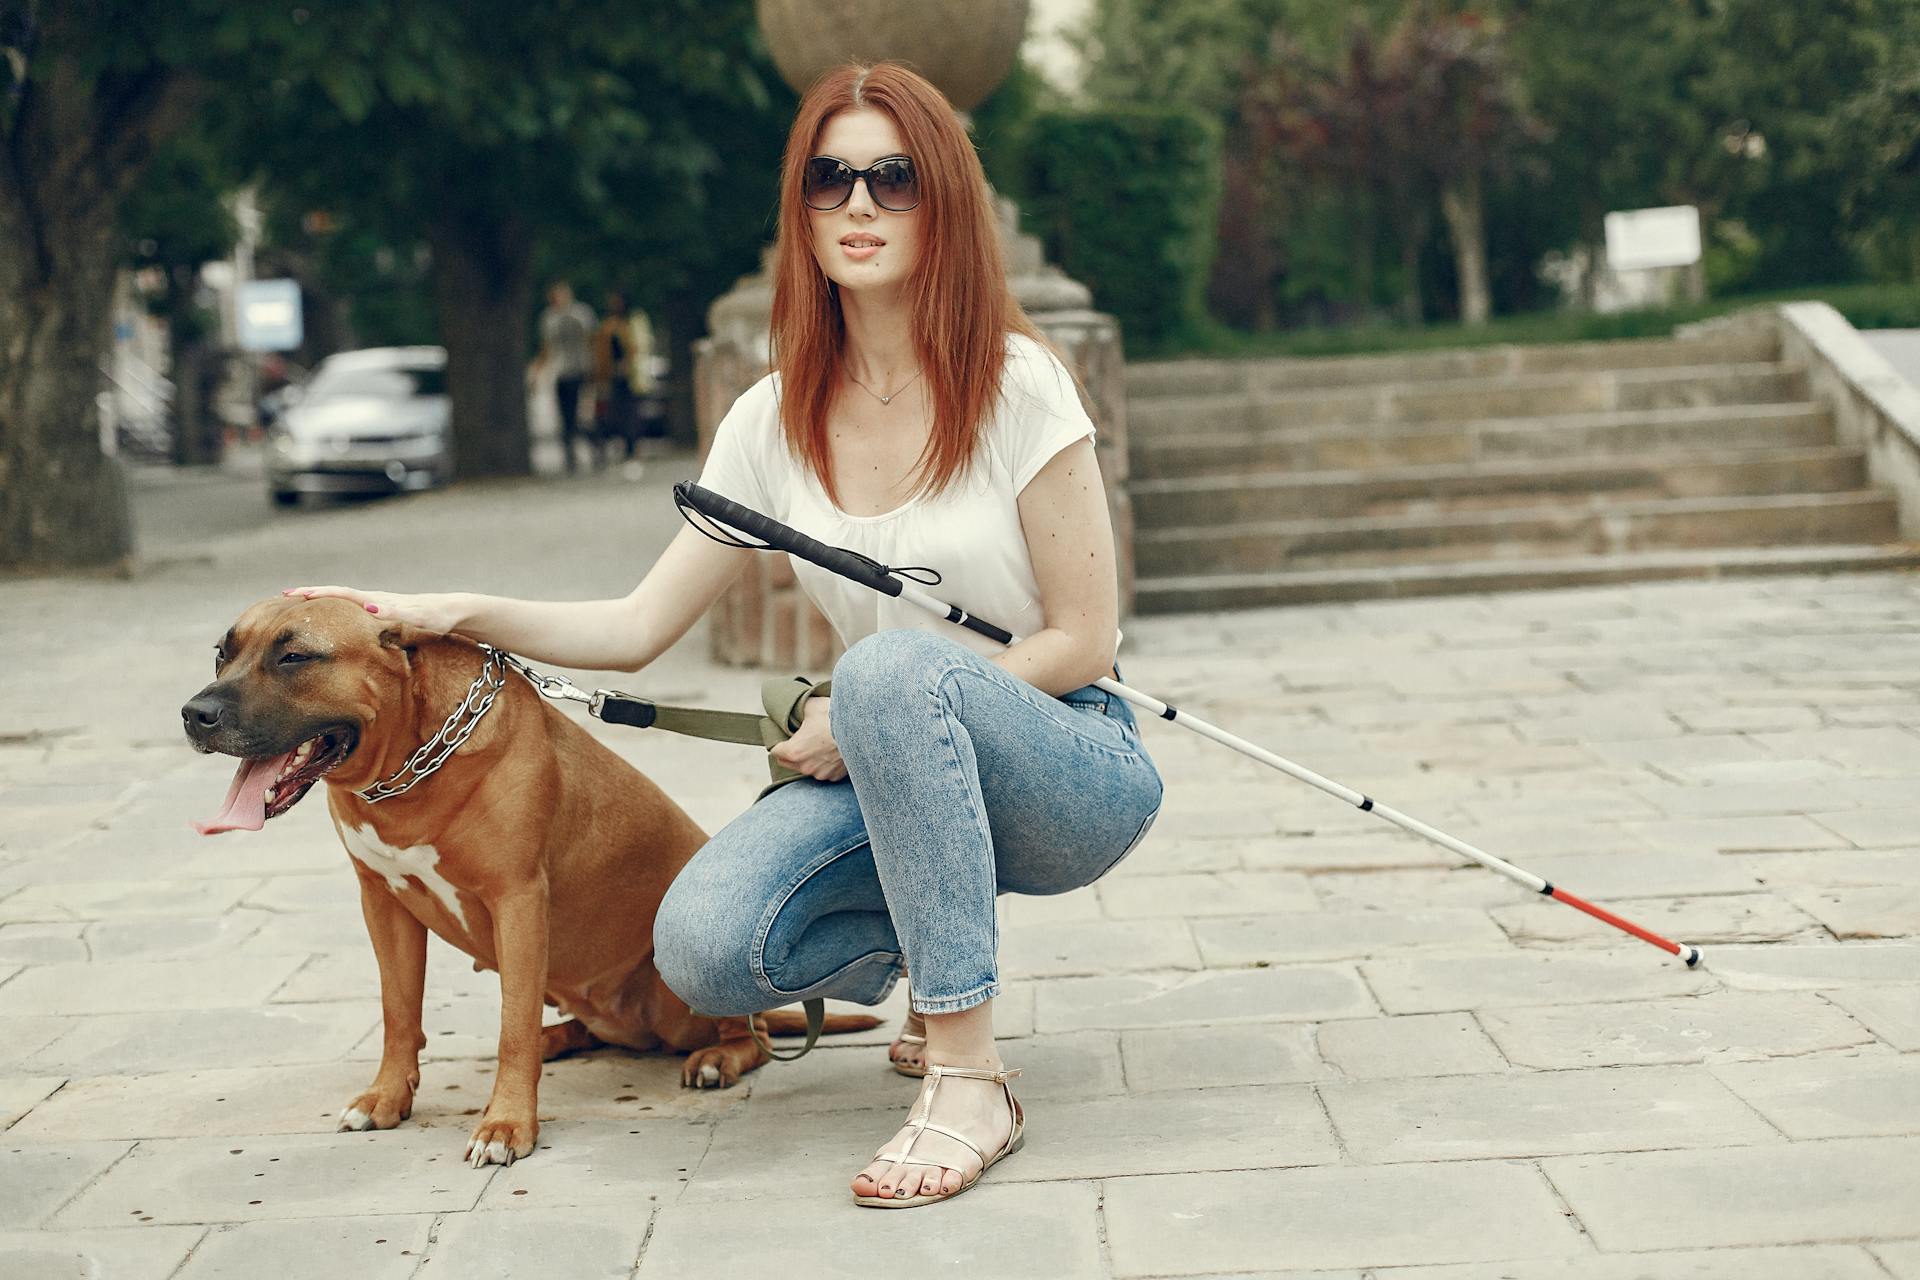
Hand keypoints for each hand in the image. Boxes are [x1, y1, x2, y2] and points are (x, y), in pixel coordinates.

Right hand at [280, 585, 464, 635]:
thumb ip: (396, 613)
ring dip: (322, 598)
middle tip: (284, 594)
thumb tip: (369, 607)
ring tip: (299, 600)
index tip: (294, 594)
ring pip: (344, 598)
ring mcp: (379, 603)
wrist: (454, 611)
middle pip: (337, 593)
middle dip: (312, 593)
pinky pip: (354, 606)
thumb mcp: (418, 618)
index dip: (318, 593)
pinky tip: (331, 612)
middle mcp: (376, 599)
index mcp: (378, 601)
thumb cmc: (438, 617)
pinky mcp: (384, 610)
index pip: (342, 594)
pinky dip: (337, 605)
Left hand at [769, 695, 844, 781]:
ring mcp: (821, 773)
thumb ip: (799, 708)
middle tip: (799, 739)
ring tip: (819, 743)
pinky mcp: (834, 776)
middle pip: (788, 762)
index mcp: (794, 751)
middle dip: (790, 752)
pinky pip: (824, 771)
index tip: (783, 736)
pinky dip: (825, 763)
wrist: (862, 730)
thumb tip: (795, 706)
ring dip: (809, 758)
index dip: (778, 742)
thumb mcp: (812, 706)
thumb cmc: (836, 718)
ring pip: (807, 767)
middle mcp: (805, 766)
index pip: (775, 751)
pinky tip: (832, 750)